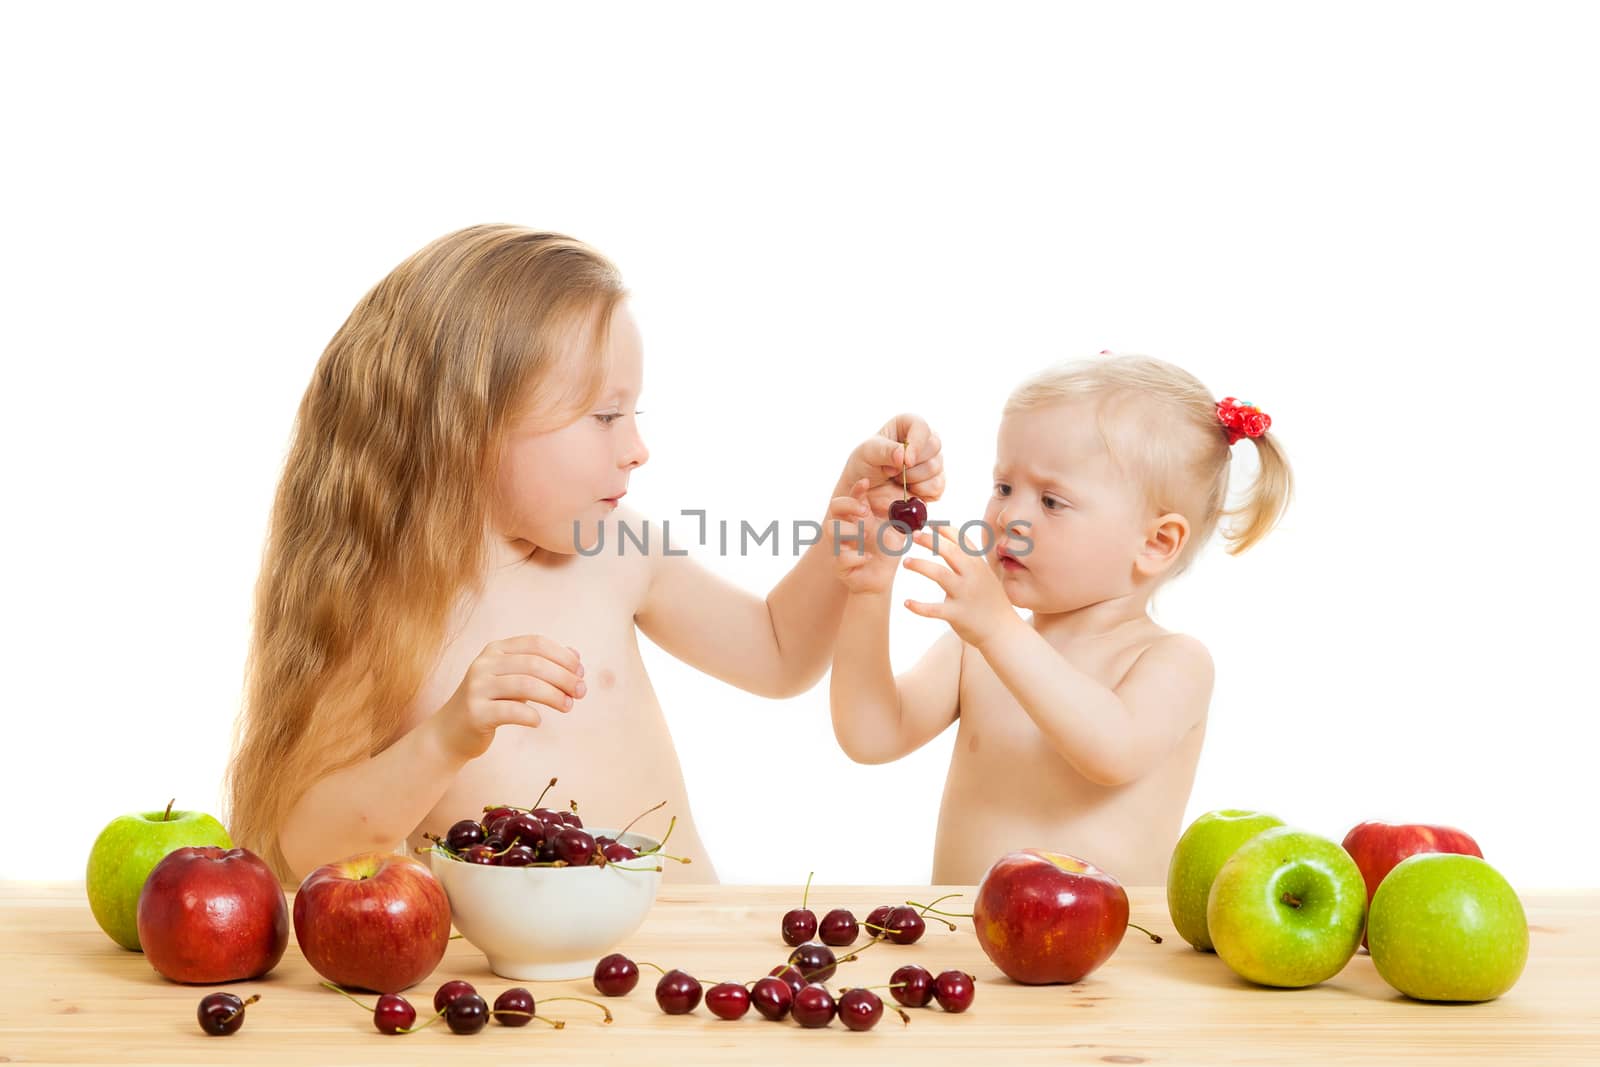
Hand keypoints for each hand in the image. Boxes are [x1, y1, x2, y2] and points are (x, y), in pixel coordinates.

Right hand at [433, 635, 585, 762]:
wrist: (451, 732)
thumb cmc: (492, 703)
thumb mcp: (514, 679)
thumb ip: (541, 666)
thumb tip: (577, 656)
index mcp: (496, 650)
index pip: (536, 643)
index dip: (563, 656)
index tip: (581, 672)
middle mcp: (484, 663)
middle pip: (534, 664)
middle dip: (564, 677)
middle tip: (581, 693)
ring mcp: (477, 687)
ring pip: (525, 685)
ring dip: (554, 696)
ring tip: (568, 706)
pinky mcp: (475, 712)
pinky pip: (511, 711)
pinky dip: (531, 716)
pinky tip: (538, 722)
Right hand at [824, 477, 910, 593]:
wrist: (880, 580)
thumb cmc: (885, 553)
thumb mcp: (897, 531)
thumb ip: (903, 516)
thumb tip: (918, 501)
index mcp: (858, 517)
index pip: (853, 497)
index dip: (857, 488)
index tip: (866, 482)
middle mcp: (845, 529)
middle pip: (835, 506)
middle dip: (849, 505)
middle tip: (865, 511)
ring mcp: (839, 546)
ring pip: (831, 529)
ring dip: (850, 530)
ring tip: (866, 536)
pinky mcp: (839, 566)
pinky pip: (841, 557)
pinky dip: (856, 556)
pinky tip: (868, 558)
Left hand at [834, 413, 944, 503]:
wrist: (865, 491)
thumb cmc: (865, 464)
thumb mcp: (868, 453)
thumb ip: (885, 451)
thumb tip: (903, 456)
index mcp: (907, 424)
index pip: (922, 426)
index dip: (917, 443)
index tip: (906, 461)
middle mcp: (924, 439)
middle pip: (934, 445)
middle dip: (912, 464)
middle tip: (893, 471)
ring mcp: (932, 460)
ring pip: (936, 467)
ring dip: (912, 478)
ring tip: (896, 478)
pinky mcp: (935, 481)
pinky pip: (938, 486)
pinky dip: (921, 491)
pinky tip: (908, 489)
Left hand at [901, 525, 1019, 649]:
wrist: (1003, 631)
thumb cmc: (989, 601)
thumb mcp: (984, 575)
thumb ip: (969, 560)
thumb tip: (949, 540)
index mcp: (978, 565)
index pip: (962, 540)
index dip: (945, 530)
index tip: (930, 523)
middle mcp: (972, 576)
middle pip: (950, 552)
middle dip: (931, 541)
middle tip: (914, 535)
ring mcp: (965, 595)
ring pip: (940, 574)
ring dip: (921, 565)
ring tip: (906, 562)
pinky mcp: (957, 614)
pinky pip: (934, 609)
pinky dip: (919, 606)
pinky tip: (907, 602)